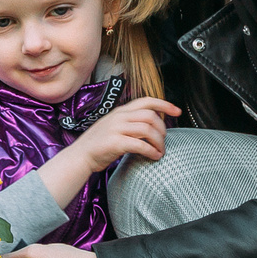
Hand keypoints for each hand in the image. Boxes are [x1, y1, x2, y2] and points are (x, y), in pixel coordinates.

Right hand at [64, 98, 178, 174]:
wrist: (80, 156)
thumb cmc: (98, 145)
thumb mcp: (114, 126)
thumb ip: (130, 123)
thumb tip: (150, 126)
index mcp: (120, 111)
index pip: (146, 101)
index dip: (164, 104)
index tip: (177, 111)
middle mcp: (119, 117)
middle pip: (150, 116)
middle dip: (163, 129)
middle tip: (164, 141)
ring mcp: (116, 128)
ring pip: (148, 130)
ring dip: (159, 142)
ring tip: (160, 151)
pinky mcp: (115, 142)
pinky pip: (140, 144)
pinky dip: (151, 151)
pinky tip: (154, 156)